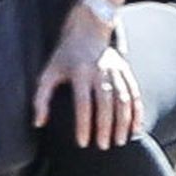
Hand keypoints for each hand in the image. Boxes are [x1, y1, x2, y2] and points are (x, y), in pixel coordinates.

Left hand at [33, 8, 142, 149]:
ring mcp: (115, 70)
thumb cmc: (64, 57)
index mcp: (80, 72)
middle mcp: (100, 71)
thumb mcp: (47, 73)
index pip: (83, 103)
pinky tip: (135, 128)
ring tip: (119, 141)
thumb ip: (40, 99)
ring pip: (123, 100)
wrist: (88, 29)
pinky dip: (136, 112)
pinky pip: (134, 93)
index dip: (83, 124)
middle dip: (105, 127)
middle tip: (103, 146)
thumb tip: (38, 123)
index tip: (82, 143)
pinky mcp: (126, 70)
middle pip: (106, 103)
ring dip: (123, 122)